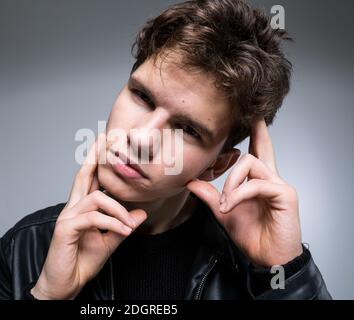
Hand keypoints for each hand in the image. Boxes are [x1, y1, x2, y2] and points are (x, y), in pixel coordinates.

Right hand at [32, 133, 146, 298]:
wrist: (66, 284)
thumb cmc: (83, 261)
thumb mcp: (109, 242)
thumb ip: (122, 227)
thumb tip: (141, 213)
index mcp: (81, 209)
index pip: (89, 180)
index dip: (96, 160)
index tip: (104, 142)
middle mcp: (72, 208)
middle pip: (83, 175)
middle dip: (94, 156)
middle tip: (106, 138)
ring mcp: (67, 217)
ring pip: (96, 198)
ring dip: (118, 209)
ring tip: (129, 225)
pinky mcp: (65, 229)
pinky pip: (93, 218)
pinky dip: (112, 223)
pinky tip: (123, 231)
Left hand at [187, 117, 302, 267]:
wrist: (267, 258)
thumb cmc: (251, 235)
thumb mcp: (224, 212)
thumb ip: (210, 196)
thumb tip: (192, 182)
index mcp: (258, 182)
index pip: (257, 153)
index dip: (256, 135)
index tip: (252, 119)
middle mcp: (271, 179)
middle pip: (263, 148)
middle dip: (258, 131)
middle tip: (253, 117)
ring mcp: (279, 185)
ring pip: (250, 163)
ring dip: (230, 182)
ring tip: (224, 203)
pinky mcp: (284, 194)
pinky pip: (255, 184)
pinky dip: (237, 194)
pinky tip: (229, 207)